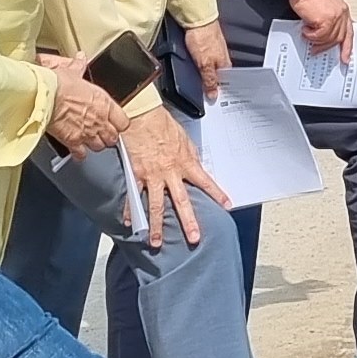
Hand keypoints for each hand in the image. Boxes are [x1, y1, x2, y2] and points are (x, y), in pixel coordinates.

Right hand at [47, 67, 127, 155]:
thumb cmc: (58, 84)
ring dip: (95, 145)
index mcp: (104, 103)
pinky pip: (81, 154)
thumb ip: (78, 67)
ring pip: (100, 147)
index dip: (119, 123)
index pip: (123, 121)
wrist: (43, 96)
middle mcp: (99, 120)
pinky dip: (79, 154)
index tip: (115, 122)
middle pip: (113, 137)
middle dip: (109, 136)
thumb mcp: (71, 72)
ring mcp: (87, 132)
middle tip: (103, 134)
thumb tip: (80, 59)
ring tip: (90, 141)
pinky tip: (77, 151)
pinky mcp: (73, 142)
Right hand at [120, 111, 226, 249]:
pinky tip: (130, 223)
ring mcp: (152, 176)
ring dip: (156, 226)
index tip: (226, 206)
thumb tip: (195, 168)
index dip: (217, 194)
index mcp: (185, 163)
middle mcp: (170, 173)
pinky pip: (133, 195)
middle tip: (194, 238)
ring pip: (155, 206)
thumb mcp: (184, 139)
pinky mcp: (136, 174)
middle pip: (181, 202)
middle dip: (188, 222)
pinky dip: (130, 210)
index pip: (205, 182)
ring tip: (156, 242)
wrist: (141, 115)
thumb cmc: (163, 124)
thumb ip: (190, 157)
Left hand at [182, 18, 230, 100]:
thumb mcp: (205, 64)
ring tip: (199, 86)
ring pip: (211, 70)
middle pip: (218, 78)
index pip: (225, 84)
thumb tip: (214, 96)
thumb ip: (209, 80)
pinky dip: (201, 68)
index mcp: (225, 65)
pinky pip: (205, 62)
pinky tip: (195, 70)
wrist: (197, 18)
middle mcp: (222, 59)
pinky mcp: (206, 47)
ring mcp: (214, 52)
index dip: (219, 93)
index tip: (212, 101)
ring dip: (206, 77)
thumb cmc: (203, 37)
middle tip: (204, 96)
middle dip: (212, 87)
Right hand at [283, 0, 353, 55]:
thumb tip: (324, 38)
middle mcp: (342, 14)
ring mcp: (335, 17)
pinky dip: (311, 36)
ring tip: (307, 35)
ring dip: (316, 40)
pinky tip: (306, 30)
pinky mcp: (326, 19)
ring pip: (328, 39)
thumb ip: (328, 22)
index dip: (347, 47)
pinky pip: (320, 36)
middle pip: (338, 38)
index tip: (345, 57)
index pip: (348, 33)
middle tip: (316, 50)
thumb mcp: (323, 9)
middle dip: (326, 47)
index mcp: (343, 11)